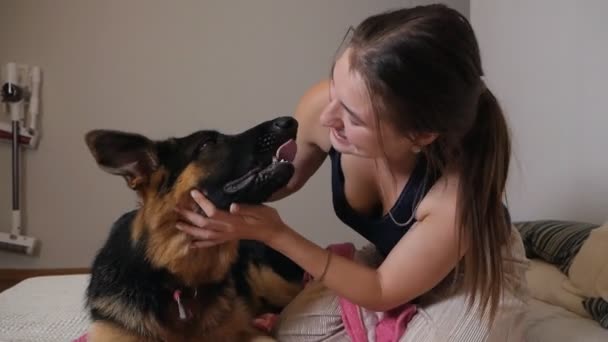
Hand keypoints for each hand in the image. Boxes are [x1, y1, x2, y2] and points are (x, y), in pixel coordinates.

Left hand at [175, 190, 289, 247]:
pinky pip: (211, 243)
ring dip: (190, 230)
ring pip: (204, 235)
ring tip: (178, 225)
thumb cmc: (268, 219)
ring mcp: (227, 236)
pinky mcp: (229, 238)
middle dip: (189, 216)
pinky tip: (191, 244)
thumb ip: (246, 209)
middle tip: (176, 208)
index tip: (193, 192)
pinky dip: (200, 244)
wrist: (273, 233)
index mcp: (234, 221)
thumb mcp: (260, 210)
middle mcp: (228, 230)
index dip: (202, 202)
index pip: (214, 212)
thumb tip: (232, 206)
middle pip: (204, 224)